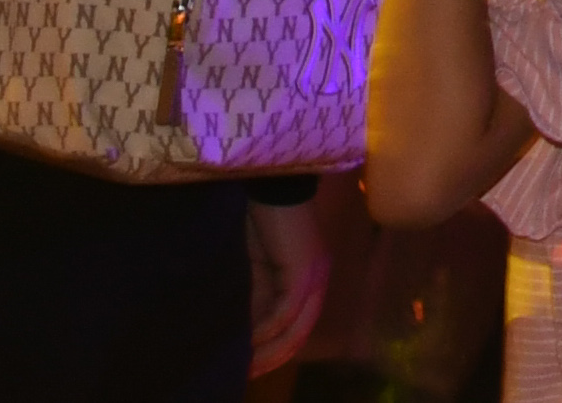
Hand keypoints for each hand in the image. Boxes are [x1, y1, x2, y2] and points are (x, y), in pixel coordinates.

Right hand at [247, 189, 327, 373]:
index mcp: (310, 281)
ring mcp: (314, 277)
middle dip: (271, 359)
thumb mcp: (256, 269)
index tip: (248, 370)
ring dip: (268, 350)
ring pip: (295, 329)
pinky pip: (286, 311)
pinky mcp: (303, 270)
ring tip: (243, 366)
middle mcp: (318, 282)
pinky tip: (247, 340)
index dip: (273, 353)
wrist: (268, 185)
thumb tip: (244, 335)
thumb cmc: (260, 223)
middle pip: (298, 335)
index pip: (296, 329)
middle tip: (244, 375)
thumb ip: (256, 299)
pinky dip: (267, 329)